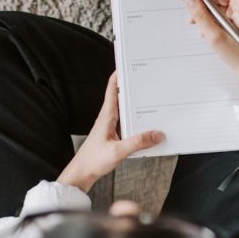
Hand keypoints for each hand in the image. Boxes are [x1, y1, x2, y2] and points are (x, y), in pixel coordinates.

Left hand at [57, 73, 163, 192]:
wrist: (81, 174)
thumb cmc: (92, 161)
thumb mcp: (118, 152)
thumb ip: (138, 142)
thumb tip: (157, 134)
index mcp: (106, 116)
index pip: (113, 89)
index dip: (119, 75)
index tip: (128, 63)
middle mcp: (108, 119)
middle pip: (121, 97)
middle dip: (133, 88)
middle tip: (146, 79)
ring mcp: (110, 127)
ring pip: (126, 111)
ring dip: (136, 106)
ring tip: (151, 100)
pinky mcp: (113, 136)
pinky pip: (127, 124)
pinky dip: (137, 121)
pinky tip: (146, 127)